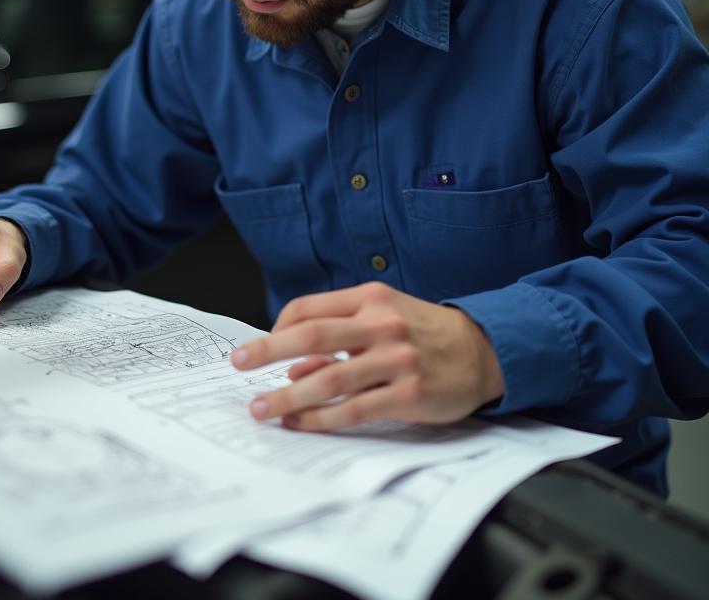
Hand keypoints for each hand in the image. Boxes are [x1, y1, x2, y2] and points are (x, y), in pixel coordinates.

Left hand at [231, 281, 503, 430]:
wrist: (483, 350)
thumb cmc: (423, 332)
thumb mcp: (382, 317)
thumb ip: (340, 336)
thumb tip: (294, 368)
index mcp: (369, 298)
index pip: (309, 308)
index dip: (278, 328)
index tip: (261, 348)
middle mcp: (380, 324)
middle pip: (311, 335)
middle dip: (267, 351)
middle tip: (238, 363)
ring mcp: (396, 359)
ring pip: (329, 378)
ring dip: (288, 395)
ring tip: (262, 408)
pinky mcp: (409, 394)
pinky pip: (354, 409)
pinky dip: (322, 419)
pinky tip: (301, 424)